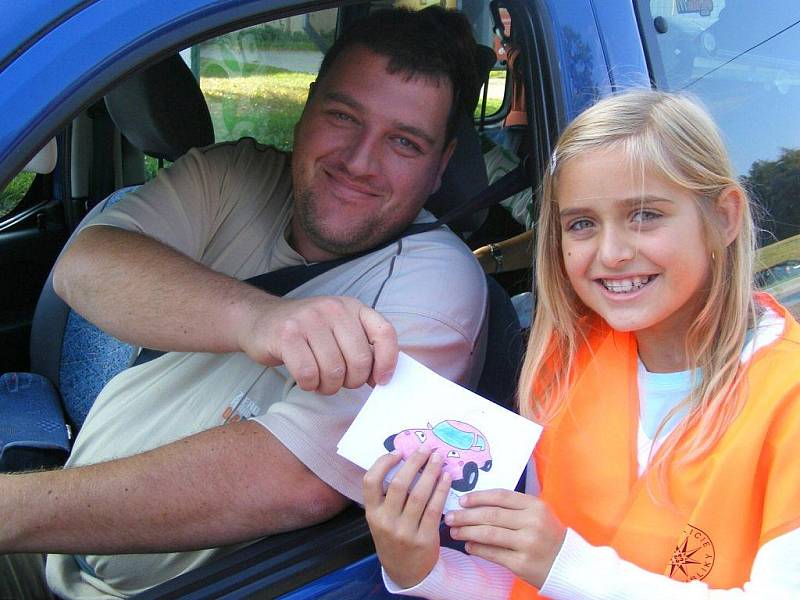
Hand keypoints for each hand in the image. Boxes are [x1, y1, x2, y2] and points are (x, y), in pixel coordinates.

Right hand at [236, 293, 397, 394]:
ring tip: (319, 379)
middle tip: (338, 381)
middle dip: (351, 381)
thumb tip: (382, 378)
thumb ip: (362, 348)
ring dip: (328, 386)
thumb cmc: (305, 333)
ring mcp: (310, 320)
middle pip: (360, 361)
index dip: (388, 362)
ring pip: (334, 371)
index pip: (384, 333)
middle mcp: (334, 309)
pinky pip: (309, 374)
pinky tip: (305, 378)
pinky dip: (309, 385)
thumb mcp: (338, 330)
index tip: (381, 381)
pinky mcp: (287, 335)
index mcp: (353, 307)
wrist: (259, 320)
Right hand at [363, 448, 450, 588]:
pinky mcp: (425, 539)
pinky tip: (446, 477)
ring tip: (438, 458)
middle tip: (426, 448)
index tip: (398, 452)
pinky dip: (441, 490)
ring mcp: (405, 532)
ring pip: (419, 495)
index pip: (370, 482)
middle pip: (399, 485)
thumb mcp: (382, 520)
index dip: (383, 463)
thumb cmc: (394, 538)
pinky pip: (435, 509)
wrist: (406, 572)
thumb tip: (406, 460)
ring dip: (431, 472)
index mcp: (372, 514)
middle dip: (414, 462)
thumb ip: (387, 496)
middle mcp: (386, 522)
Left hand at [444, 490, 565, 588]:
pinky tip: (468, 546)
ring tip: (454, 531)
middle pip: (491, 515)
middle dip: (466, 515)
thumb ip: (513, 507)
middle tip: (450, 516)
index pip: (501, 496)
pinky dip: (478, 549)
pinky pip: (494, 554)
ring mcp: (528, 544)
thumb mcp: (537, 514)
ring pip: (489, 534)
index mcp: (535, 506)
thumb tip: (477, 503)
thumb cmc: (548, 535)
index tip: (462, 500)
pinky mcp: (522, 564)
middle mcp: (532, 522)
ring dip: (467, 532)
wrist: (567, 564)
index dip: (478, 497)